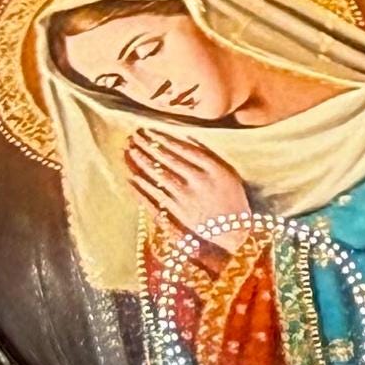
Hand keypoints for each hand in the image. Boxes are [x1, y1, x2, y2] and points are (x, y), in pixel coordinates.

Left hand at [126, 128, 250, 238]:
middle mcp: (198, 180)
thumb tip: (189, 139)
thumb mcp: (229, 174)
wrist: (235, 233)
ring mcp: (186, 197)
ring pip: (158, 176)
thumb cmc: (233, 201)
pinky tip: (131, 179)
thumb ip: (210, 157)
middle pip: (167, 159)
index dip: (163, 139)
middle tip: (133, 136)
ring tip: (129, 151)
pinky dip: (143, 188)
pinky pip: (156, 197)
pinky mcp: (178, 214)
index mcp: (212, 168)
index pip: (182, 148)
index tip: (149, 131)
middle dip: (148, 146)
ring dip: (141, 162)